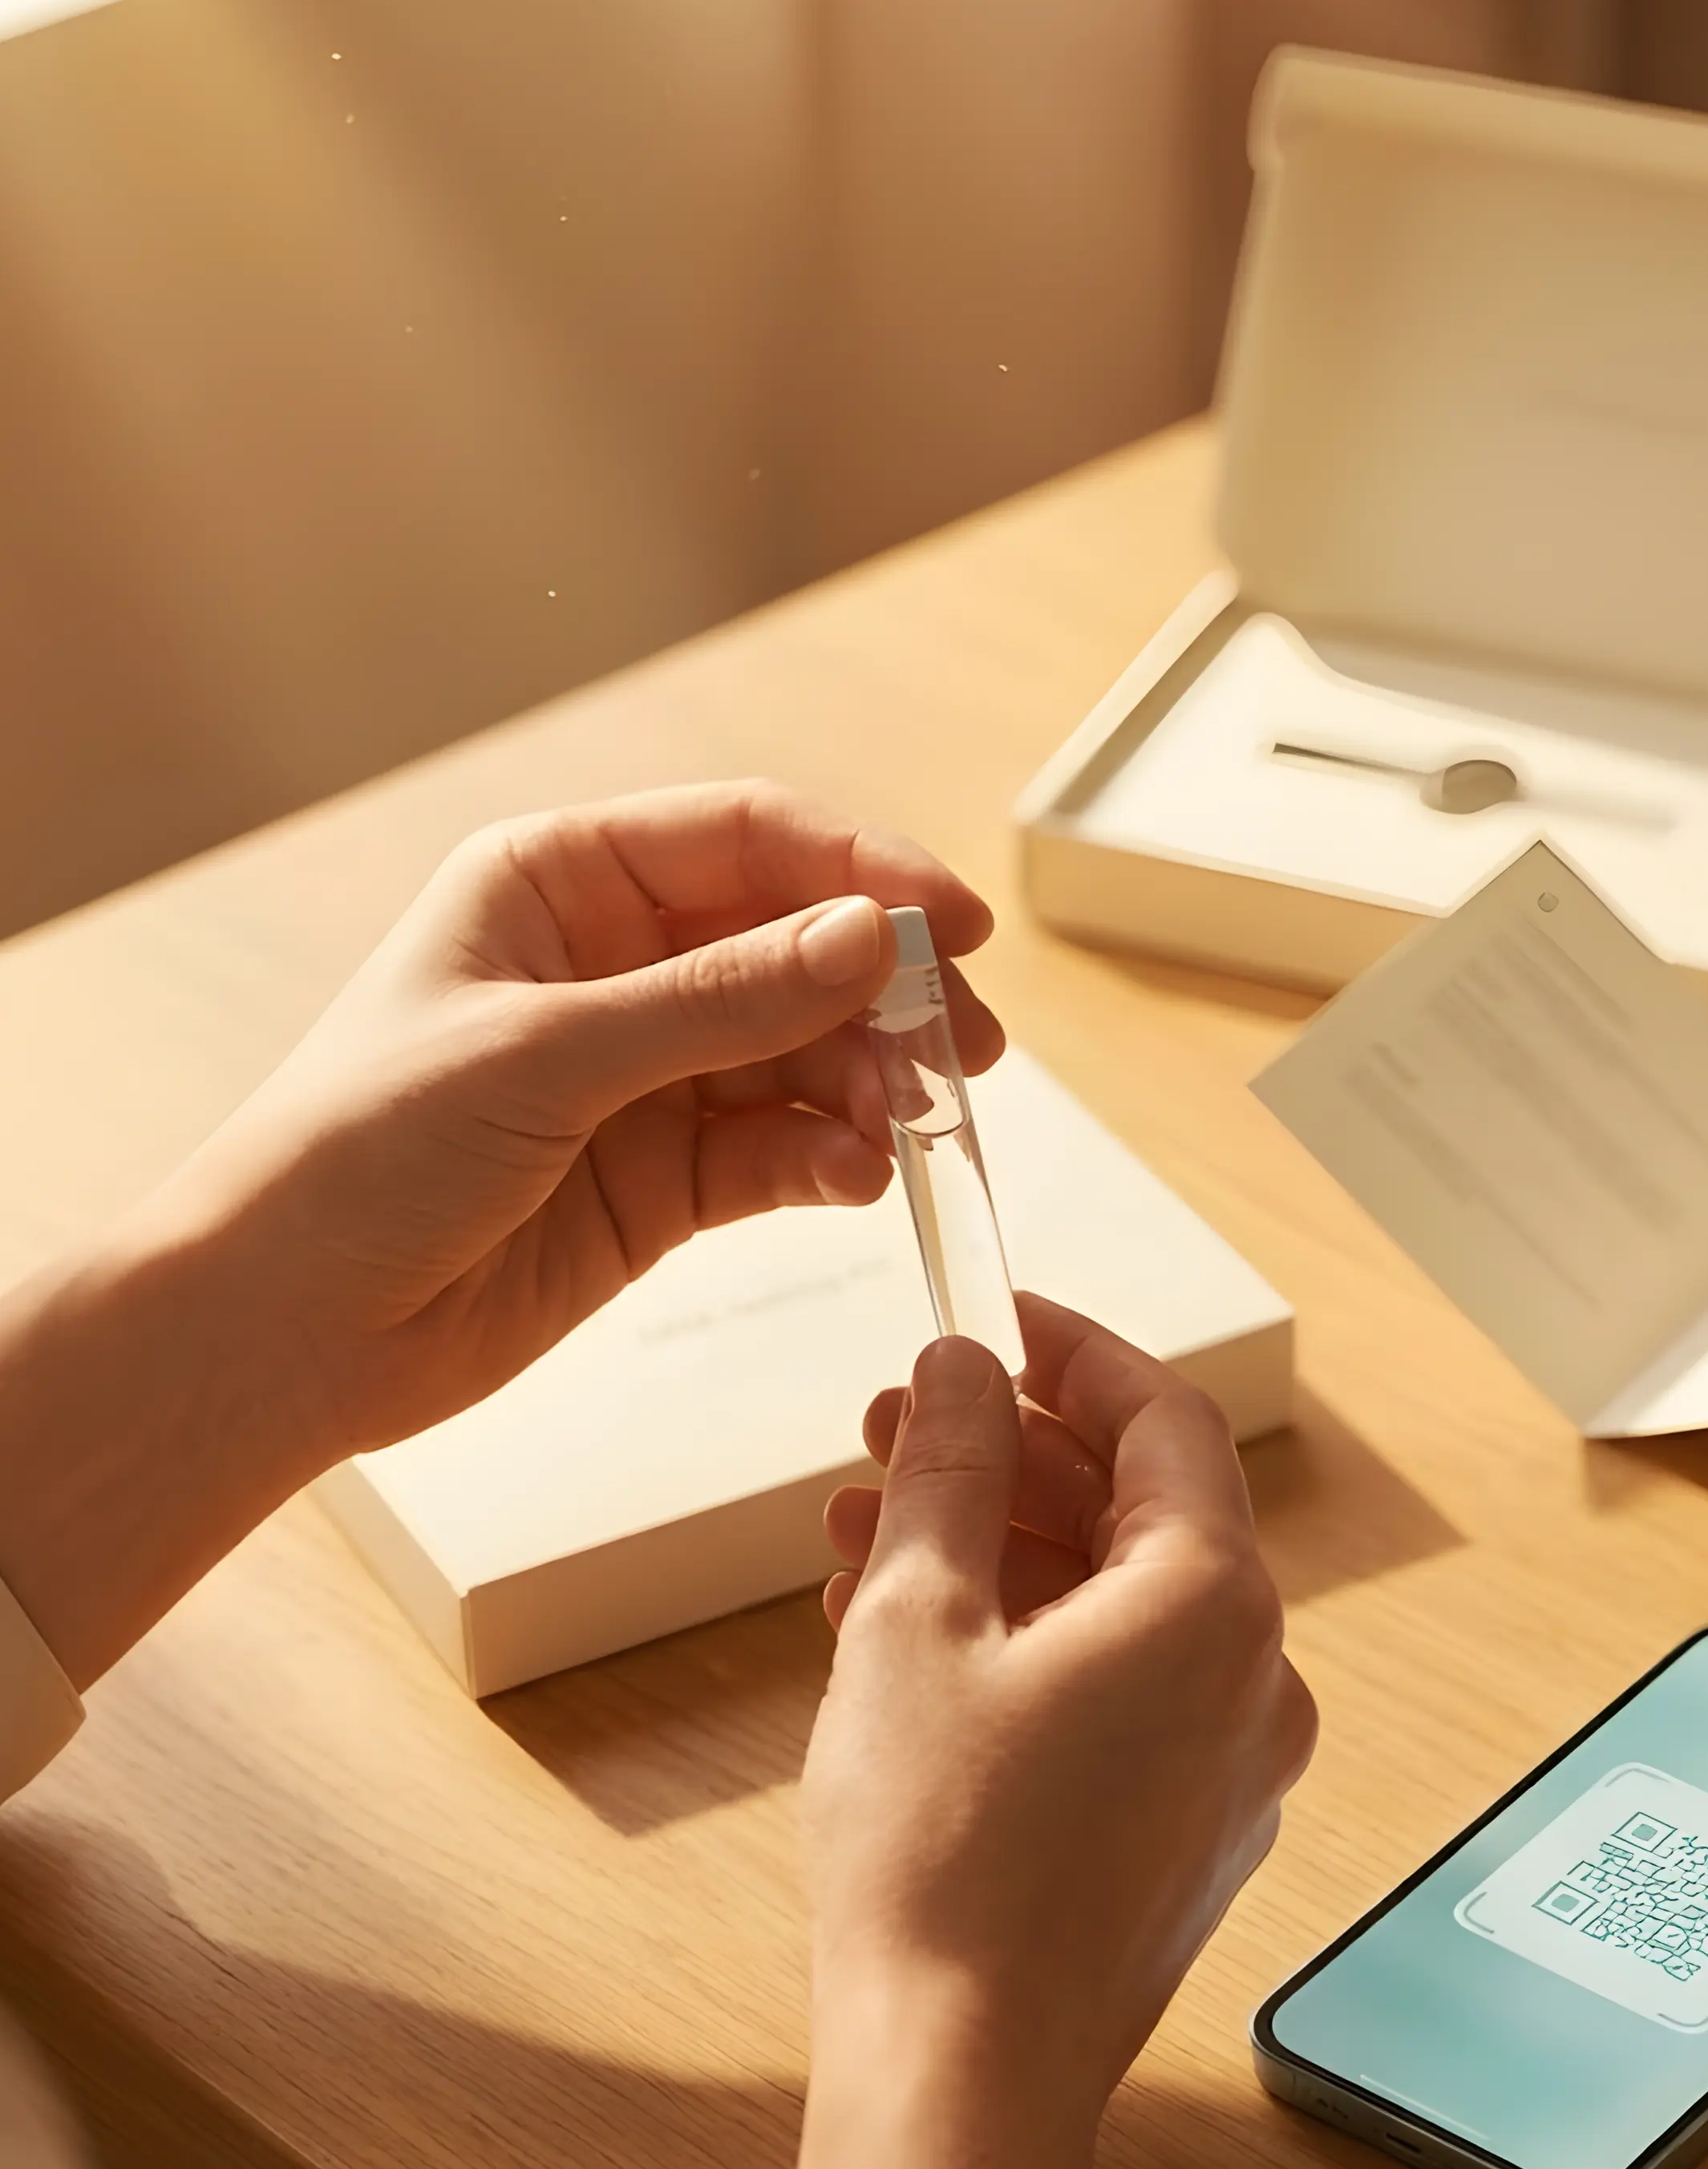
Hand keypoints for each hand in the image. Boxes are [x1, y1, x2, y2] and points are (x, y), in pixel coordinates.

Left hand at [0, 784, 996, 1682]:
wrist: (283, 1329)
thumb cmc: (357, 1156)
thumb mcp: (546, 1055)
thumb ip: (720, 1003)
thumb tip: (868, 940)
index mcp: (557, 884)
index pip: (745, 839)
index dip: (858, 870)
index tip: (948, 925)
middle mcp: (609, 967)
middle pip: (793, 947)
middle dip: (883, 993)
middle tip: (962, 1049)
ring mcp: (642, 1077)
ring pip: (801, 1054)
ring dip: (868, 1085)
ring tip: (908, 1127)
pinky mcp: (660, 1182)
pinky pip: (778, 1150)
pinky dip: (829, 1160)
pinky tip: (855, 1177)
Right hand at [783, 1297, 1315, 2168]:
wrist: (960, 2075)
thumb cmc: (939, 1852)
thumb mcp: (915, 1618)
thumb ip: (946, 1468)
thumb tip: (960, 1370)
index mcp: (1214, 1606)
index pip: (1165, 1420)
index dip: (1071, 1353)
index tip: (989, 1319)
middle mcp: (1255, 1681)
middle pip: (1136, 1514)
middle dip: (1003, 1460)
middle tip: (886, 1431)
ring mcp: (1229, 1770)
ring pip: (1111, 1609)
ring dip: (992, 1553)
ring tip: (858, 1533)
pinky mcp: (1181, 1839)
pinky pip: (1113, 1695)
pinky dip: (1020, 1645)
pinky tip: (900, 1639)